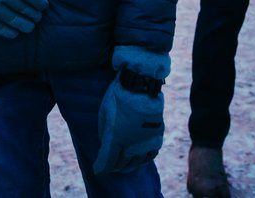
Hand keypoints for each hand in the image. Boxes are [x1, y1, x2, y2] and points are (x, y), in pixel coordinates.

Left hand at [93, 47, 168, 174]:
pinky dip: (143, 159)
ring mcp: (146, 141)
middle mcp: (132, 144)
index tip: (97, 170)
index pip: (107, 161)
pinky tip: (139, 158)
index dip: (101, 167)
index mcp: (116, 139)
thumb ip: (104, 132)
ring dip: (128, 165)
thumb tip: (106, 142)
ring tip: (123, 166)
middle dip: (113, 167)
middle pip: (121, 164)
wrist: (141, 85)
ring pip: (136, 162)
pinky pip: (150, 154)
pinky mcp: (157, 136)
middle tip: (109, 166)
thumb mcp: (103, 113)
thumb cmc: (118, 96)